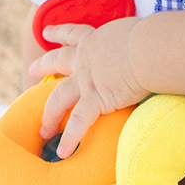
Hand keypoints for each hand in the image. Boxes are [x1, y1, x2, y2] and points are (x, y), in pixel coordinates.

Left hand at [28, 16, 148, 158]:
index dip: (60, 33)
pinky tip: (64, 152)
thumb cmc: (152, 37)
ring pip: (59, 98)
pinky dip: (70, 138)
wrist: (149, 49)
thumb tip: (146, 44)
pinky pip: (78, 122)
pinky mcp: (95, 99)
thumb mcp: (136, 31)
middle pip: (58, 61)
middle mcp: (85, 58)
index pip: (74, 34)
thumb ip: (133, 40)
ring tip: (43, 130)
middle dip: (44, 66)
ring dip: (49, 115)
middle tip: (32, 69)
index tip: (47, 32)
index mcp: (96, 39)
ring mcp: (86, 80)